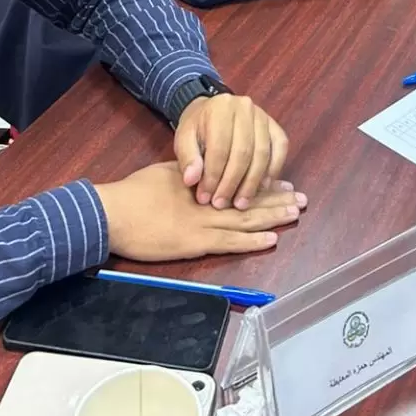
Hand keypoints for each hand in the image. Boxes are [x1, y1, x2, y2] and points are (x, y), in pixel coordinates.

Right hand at [93, 161, 304, 260]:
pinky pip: (230, 242)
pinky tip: (272, 239)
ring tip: (295, 213)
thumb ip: (189, 174)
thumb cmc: (134, 192)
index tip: (283, 181)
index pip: (239, 179)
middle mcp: (208, 200)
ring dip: (273, 217)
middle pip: (249, 199)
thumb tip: (204, 173)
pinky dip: (252, 241)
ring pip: (246, 219)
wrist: (114, 213)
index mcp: (202, 181)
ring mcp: (203, 222)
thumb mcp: (165, 172)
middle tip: (301, 198)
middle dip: (277, 199)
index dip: (263, 182)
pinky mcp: (195, 243)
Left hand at [175, 93, 287, 209]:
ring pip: (262, 153)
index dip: (213, 176)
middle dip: (232, 183)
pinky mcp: (275, 125)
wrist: (213, 112)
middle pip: (243, 152)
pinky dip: (273, 170)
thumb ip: (187, 158)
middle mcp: (244, 108)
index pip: (219, 147)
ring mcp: (263, 116)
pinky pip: (281, 148)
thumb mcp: (183, 139)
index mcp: (220, 108)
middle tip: (222, 204)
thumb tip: (191, 180)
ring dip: (252, 182)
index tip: (205, 198)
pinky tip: (261, 188)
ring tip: (240, 203)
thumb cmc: (197, 128)